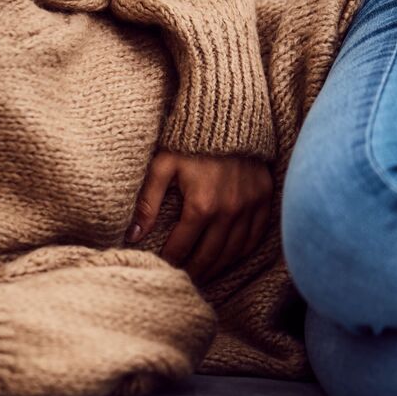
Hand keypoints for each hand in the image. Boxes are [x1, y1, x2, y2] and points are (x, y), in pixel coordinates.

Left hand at [125, 150, 273, 283]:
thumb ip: (147, 202)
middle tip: (181, 281)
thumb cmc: (189, 140)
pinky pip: (254, 236)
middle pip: (209, 256)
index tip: (160, 269)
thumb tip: (132, 236)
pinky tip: (228, 257)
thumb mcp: (162, 166)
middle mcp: (229, 211)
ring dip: (216, 267)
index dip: (169, 262)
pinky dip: (241, 251)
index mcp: (201, 205)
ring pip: (233, 252)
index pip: (182, 248)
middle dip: (193, 272)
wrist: (227, 114)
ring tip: (202, 274)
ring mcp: (250, 206)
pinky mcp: (264, 198)